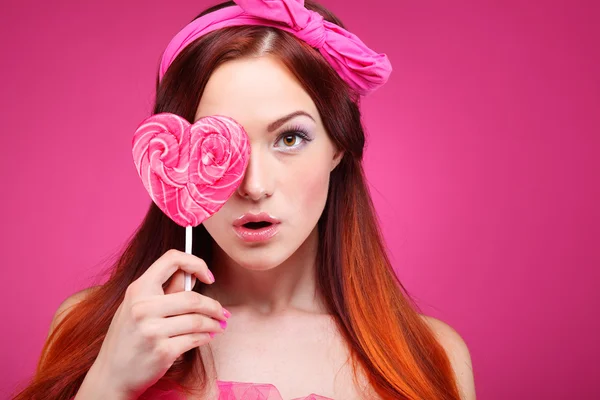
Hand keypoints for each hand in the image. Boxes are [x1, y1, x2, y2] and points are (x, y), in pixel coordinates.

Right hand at [88, 249, 228, 397]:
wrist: (111, 375)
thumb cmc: (128, 337)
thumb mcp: (137, 306)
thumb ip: (164, 290)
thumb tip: (193, 274)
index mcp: (137, 289)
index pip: (172, 259)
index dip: (196, 263)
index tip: (207, 275)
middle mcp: (143, 307)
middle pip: (193, 298)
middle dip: (214, 306)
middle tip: (222, 312)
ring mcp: (152, 330)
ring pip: (198, 320)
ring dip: (214, 323)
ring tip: (219, 325)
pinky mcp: (162, 351)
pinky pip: (195, 339)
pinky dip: (206, 337)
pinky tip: (207, 337)